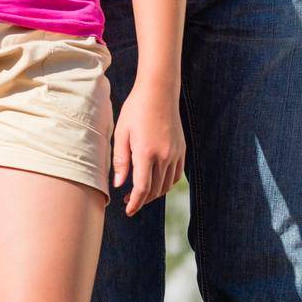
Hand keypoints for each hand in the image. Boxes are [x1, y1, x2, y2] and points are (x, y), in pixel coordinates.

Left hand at [112, 81, 185, 216]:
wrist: (159, 91)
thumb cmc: (136, 109)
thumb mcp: (122, 132)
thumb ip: (121, 160)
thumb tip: (119, 185)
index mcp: (146, 152)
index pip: (142, 189)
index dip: (135, 203)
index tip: (128, 210)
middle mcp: (164, 156)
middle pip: (154, 190)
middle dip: (142, 200)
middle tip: (129, 201)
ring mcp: (175, 154)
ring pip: (166, 185)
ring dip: (154, 194)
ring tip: (141, 194)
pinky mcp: (182, 150)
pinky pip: (176, 175)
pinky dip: (166, 184)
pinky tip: (156, 182)